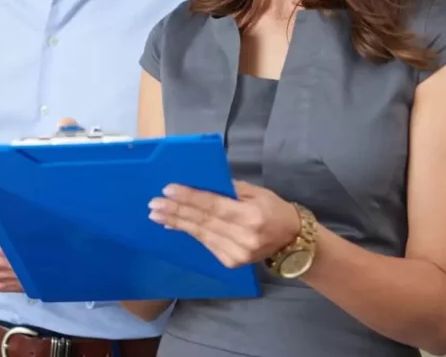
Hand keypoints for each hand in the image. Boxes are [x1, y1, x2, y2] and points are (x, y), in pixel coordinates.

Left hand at [149, 181, 300, 267]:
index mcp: (251, 216)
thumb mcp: (256, 192)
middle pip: (203, 221)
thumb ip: (229, 188)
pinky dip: (188, 233)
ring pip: (200, 234)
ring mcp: (236, 253)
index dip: (190, 198)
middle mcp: (243, 238)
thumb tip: (199, 183)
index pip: (214, 206)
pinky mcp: (230, 262)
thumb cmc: (274, 209)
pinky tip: (173, 225)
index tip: (168, 190)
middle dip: (176, 211)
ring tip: (156, 214)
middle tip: (154, 203)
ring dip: (176, 223)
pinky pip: (205, 244)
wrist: (291, 241)